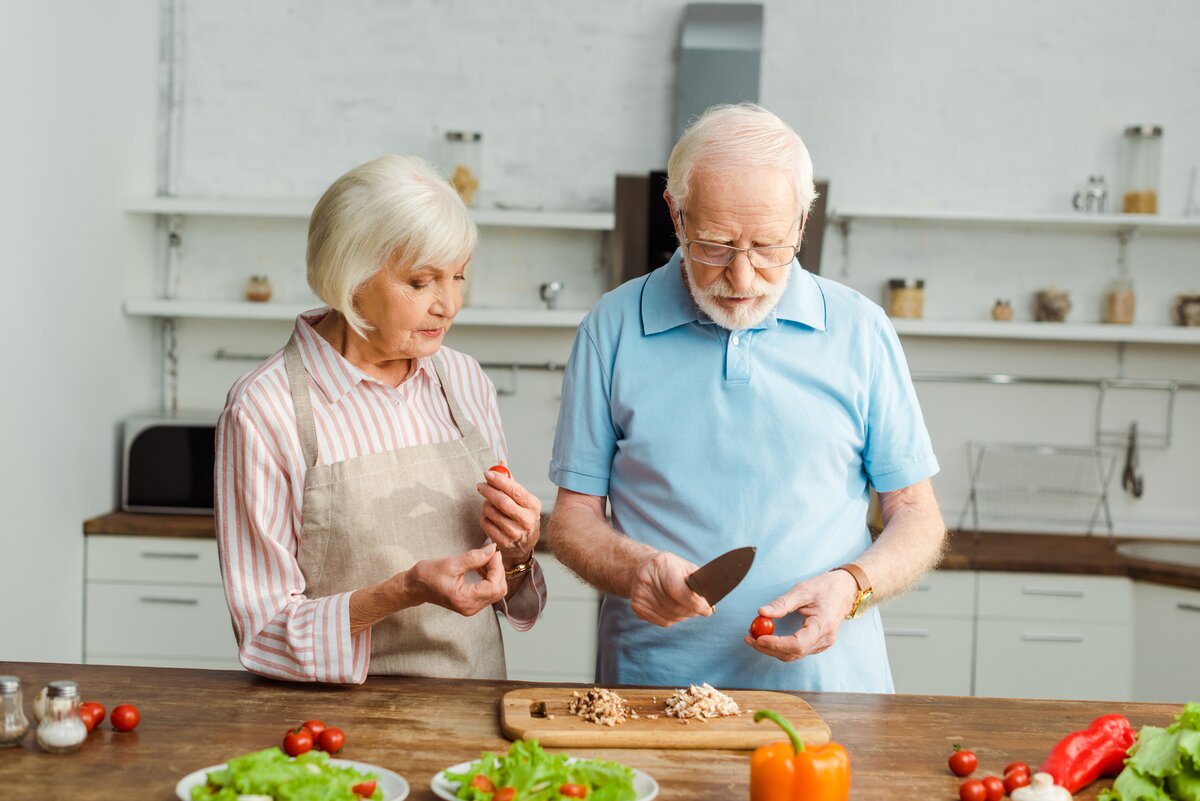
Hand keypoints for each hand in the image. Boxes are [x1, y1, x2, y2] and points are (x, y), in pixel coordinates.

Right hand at [402, 543, 506, 615]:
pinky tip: (481, 567)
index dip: (497, 567)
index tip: (493, 551)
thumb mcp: (450, 563)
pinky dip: (490, 578)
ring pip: (496, 591)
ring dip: (495, 573)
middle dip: (498, 570)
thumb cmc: (427, 575)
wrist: (415, 587)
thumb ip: (474, 557)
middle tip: (489, 553)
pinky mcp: (471, 604)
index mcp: (464, 599)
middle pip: (499, 590)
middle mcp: (470, 608)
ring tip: (484, 558)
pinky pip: (489, 592)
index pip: (494, 586)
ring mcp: (472, 608)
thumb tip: (492, 549)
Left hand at [477, 469, 540, 567]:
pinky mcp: (503, 542)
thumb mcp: (523, 500)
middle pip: (502, 502)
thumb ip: (511, 482)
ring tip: (487, 502)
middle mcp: (526, 520)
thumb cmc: (522, 516)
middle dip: (488, 491)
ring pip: (491, 512)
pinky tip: (488, 515)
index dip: (500, 481)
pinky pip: (485, 523)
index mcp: (533, 506)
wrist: (524, 545)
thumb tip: (499, 464)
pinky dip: (483, 516)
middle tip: (480, 485)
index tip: (488, 474)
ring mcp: (515, 533)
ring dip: (485, 504)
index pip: (515, 490)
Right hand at [629, 551, 712, 626]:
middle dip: (693, 610)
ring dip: (685, 615)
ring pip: (671, 617)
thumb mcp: (683, 566)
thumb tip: (710, 600)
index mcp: (660, 566)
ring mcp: (640, 595)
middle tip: (702, 609)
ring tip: (688, 607)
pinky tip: (675, 609)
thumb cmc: (668, 567)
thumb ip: (697, 581)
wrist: (640, 568)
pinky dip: (674, 618)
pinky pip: (663, 621)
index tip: (707, 610)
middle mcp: (646, 581)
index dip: (695, 603)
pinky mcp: (637, 607)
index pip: (678, 591)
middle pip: (676, 607)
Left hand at [743, 569, 858, 661]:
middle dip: (768, 648)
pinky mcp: (817, 644)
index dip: (775, 644)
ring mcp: (822, 644)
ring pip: (793, 654)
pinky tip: (768, 638)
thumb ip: (782, 603)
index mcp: (823, 626)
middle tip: (749, 637)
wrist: (845, 590)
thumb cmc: (825, 588)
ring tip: (754, 637)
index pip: (797, 644)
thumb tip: (761, 612)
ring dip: (772, 649)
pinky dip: (780, 647)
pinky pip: (797, 651)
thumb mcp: (802, 590)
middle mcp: (824, 640)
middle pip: (792, 653)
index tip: (757, 637)